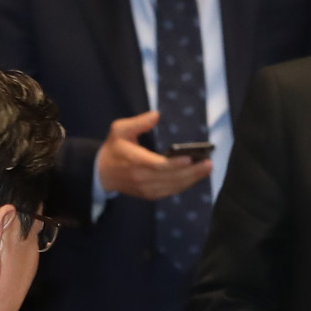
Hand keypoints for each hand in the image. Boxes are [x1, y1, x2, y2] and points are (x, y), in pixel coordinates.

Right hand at [95, 110, 212, 200]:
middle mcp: (141, 178)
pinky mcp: (150, 195)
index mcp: (134, 161)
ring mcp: (146, 189)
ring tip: (206, 169)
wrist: (102, 173)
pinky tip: (196, 177)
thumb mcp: (119, 130)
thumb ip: (138, 122)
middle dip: (191, 172)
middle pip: (170, 178)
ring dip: (191, 179)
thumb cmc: (114, 148)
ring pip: (172, 187)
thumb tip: (156, 115)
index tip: (189, 158)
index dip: (174, 164)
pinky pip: (170, 191)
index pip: (156, 165)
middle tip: (208, 164)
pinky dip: (184, 185)